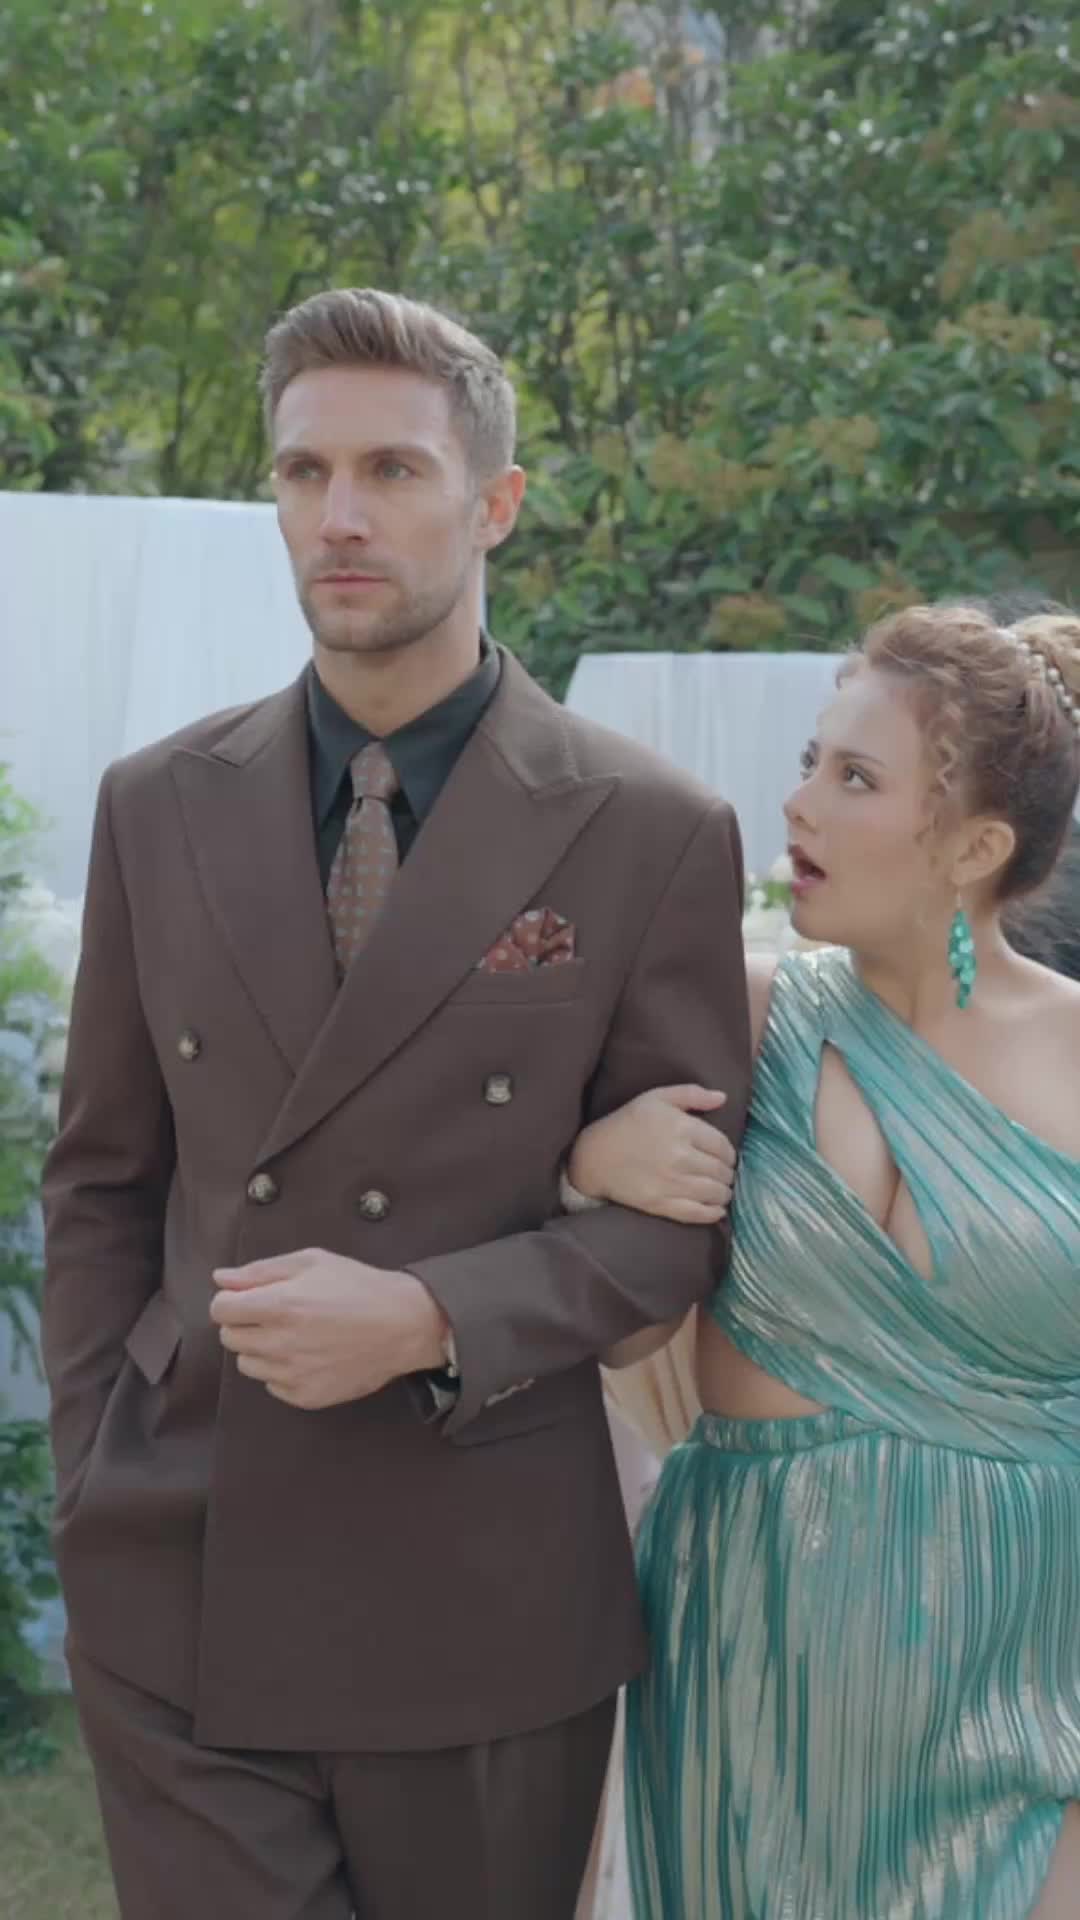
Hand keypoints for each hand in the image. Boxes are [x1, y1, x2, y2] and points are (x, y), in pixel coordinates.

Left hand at [210, 1248, 446, 1409]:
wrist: (403, 1325)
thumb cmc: (358, 1287)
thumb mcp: (312, 1262)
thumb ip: (261, 1271)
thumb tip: (221, 1279)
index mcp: (279, 1305)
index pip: (220, 1310)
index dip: (231, 1300)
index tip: (248, 1298)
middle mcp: (280, 1344)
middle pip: (229, 1338)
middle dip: (244, 1323)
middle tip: (275, 1314)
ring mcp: (292, 1375)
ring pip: (247, 1364)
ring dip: (260, 1348)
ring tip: (293, 1335)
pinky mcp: (305, 1397)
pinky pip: (272, 1385)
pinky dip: (282, 1371)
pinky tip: (308, 1355)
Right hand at [568, 1085, 734, 1224]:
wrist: (595, 1155)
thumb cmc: (628, 1123)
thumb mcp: (657, 1097)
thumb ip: (692, 1093)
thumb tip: (723, 1098)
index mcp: (682, 1128)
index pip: (723, 1147)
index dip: (729, 1154)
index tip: (726, 1157)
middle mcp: (681, 1157)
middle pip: (722, 1171)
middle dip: (727, 1174)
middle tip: (724, 1175)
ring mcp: (671, 1183)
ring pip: (715, 1193)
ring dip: (724, 1193)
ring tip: (721, 1191)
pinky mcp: (660, 1204)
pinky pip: (697, 1213)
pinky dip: (713, 1214)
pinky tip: (717, 1210)